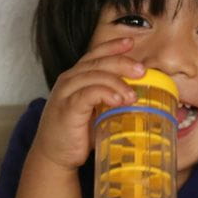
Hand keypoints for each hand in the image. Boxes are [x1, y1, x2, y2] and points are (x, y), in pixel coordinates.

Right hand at [32, 37, 143, 170]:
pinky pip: (88, 93)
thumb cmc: (78, 133)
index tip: (131, 42)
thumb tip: (143, 100)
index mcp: (77, 77)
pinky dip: (105, 93)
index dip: (113, 46)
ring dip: (117, 82)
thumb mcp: (98, 112)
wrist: (54, 155)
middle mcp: (70, 80)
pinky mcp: (67, 107)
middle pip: (98, 62)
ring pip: (95, 76)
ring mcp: (66, 92)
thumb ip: (113, 101)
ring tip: (132, 95)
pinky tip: (117, 101)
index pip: (95, 54)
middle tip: (142, 70)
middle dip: (122, 62)